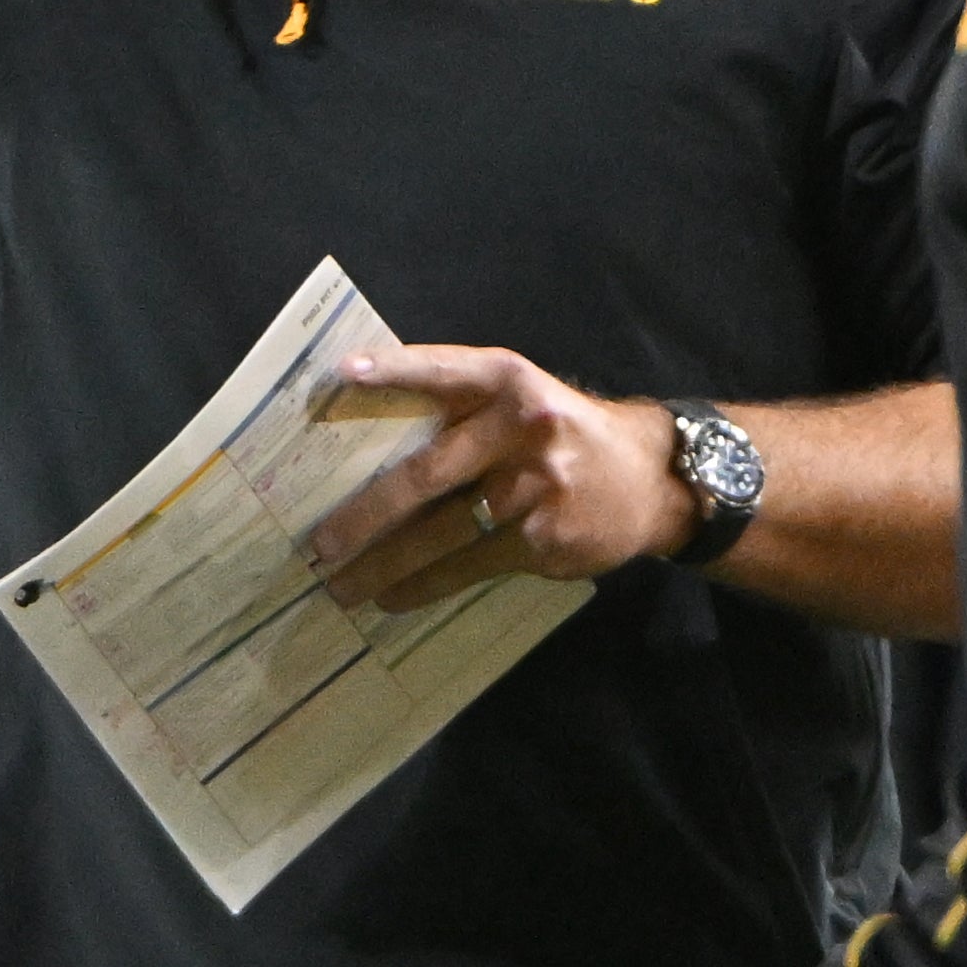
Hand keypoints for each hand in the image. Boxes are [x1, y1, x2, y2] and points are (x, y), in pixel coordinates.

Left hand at [306, 345, 698, 613]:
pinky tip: (394, 596)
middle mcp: (520, 429)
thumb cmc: (560, 433)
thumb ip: (464, 408)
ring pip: (442, 534)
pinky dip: (425, 585)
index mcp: (508, 381)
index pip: (442, 370)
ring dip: (385, 564)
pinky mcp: (543, 540)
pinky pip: (470, 566)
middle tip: (319, 543)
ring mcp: (533, 489)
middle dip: (365, 514)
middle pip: (426, 474)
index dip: (394, 370)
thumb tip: (372, 441)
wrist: (648, 478)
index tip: (342, 374)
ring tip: (342, 585)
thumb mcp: (522, 398)